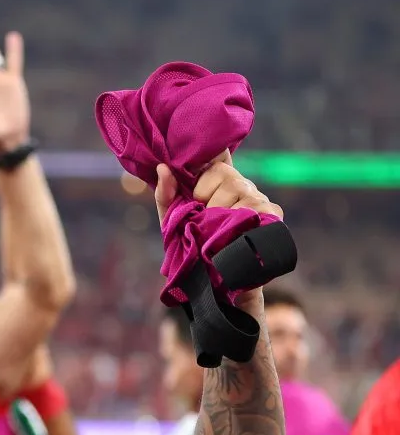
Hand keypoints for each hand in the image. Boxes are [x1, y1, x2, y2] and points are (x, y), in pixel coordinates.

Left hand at [154, 152, 283, 309]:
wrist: (213, 280)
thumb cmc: (191, 245)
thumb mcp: (171, 220)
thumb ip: (165, 195)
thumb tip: (162, 168)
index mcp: (216, 181)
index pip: (215, 154)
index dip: (204, 157)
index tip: (192, 174)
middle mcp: (240, 184)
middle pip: (223, 172)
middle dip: (205, 196)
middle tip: (203, 216)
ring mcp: (258, 199)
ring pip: (239, 189)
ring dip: (220, 213)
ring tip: (217, 231)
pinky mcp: (271, 216)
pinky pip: (258, 208)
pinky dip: (242, 221)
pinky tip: (236, 233)